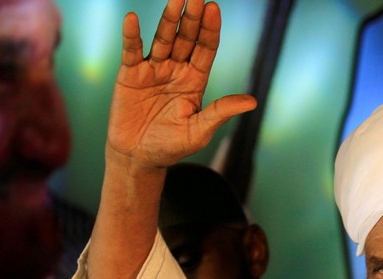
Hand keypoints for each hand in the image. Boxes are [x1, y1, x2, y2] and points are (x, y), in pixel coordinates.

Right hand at [106, 0, 255, 171]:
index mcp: (195, 81)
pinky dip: (132, 35)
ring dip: (169, 20)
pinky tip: (134, 19)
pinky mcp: (130, 75)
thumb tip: (252, 102)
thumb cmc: (171, 147)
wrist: (138, 158)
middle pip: (186, 38)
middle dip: (192, 18)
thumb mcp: (199, 131)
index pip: (205, 49)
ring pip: (163, 39)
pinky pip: (132, 50)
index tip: (213, 9)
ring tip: (176, 0)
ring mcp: (153, 70)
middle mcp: (176, 70)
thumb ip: (220, 113)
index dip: (210, 30)